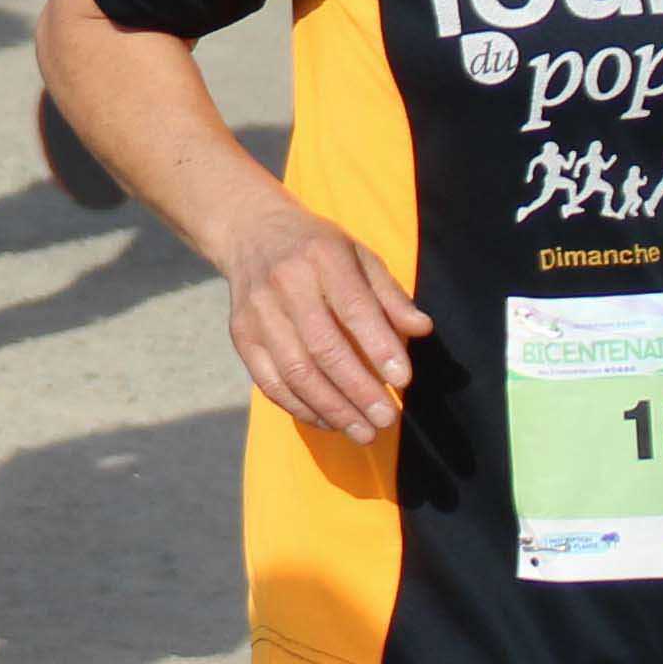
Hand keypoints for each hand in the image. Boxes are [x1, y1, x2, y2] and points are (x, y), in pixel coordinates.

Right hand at [215, 183, 430, 441]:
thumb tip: (421, 330)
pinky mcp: (241, 336)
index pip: (353, 307)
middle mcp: (285, 282)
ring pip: (295, 371)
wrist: (251, 231)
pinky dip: (302, 408)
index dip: (379, 346)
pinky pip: (271, 383)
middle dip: (358, 390)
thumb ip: (390, 295)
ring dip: (333, 409)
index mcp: (322, 256)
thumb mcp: (359, 255)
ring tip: (364, 432)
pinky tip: (330, 421)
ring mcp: (258, 312)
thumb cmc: (318, 249)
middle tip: (387, 419)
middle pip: (322, 347)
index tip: (403, 381)